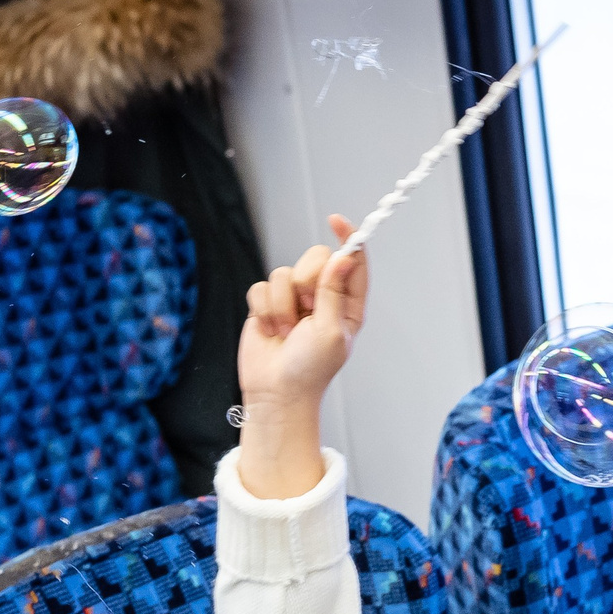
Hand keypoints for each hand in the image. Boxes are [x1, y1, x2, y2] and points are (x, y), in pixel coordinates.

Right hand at [235, 214, 367, 499]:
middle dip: (306, 281)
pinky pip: (260, 286)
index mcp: (347, 304)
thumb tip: (343, 256)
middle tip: (306, 310)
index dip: (347, 237)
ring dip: (282, 306)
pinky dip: (264, 310)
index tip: (335, 221)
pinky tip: (269, 331)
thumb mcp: (331, 330)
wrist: (275, 393)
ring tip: (285, 332)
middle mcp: (321, 297)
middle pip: (315, 258)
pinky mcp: (266, 306)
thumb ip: (335, 291)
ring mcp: (292, 301)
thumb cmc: (310, 370)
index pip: (352, 259)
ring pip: (283, 273)